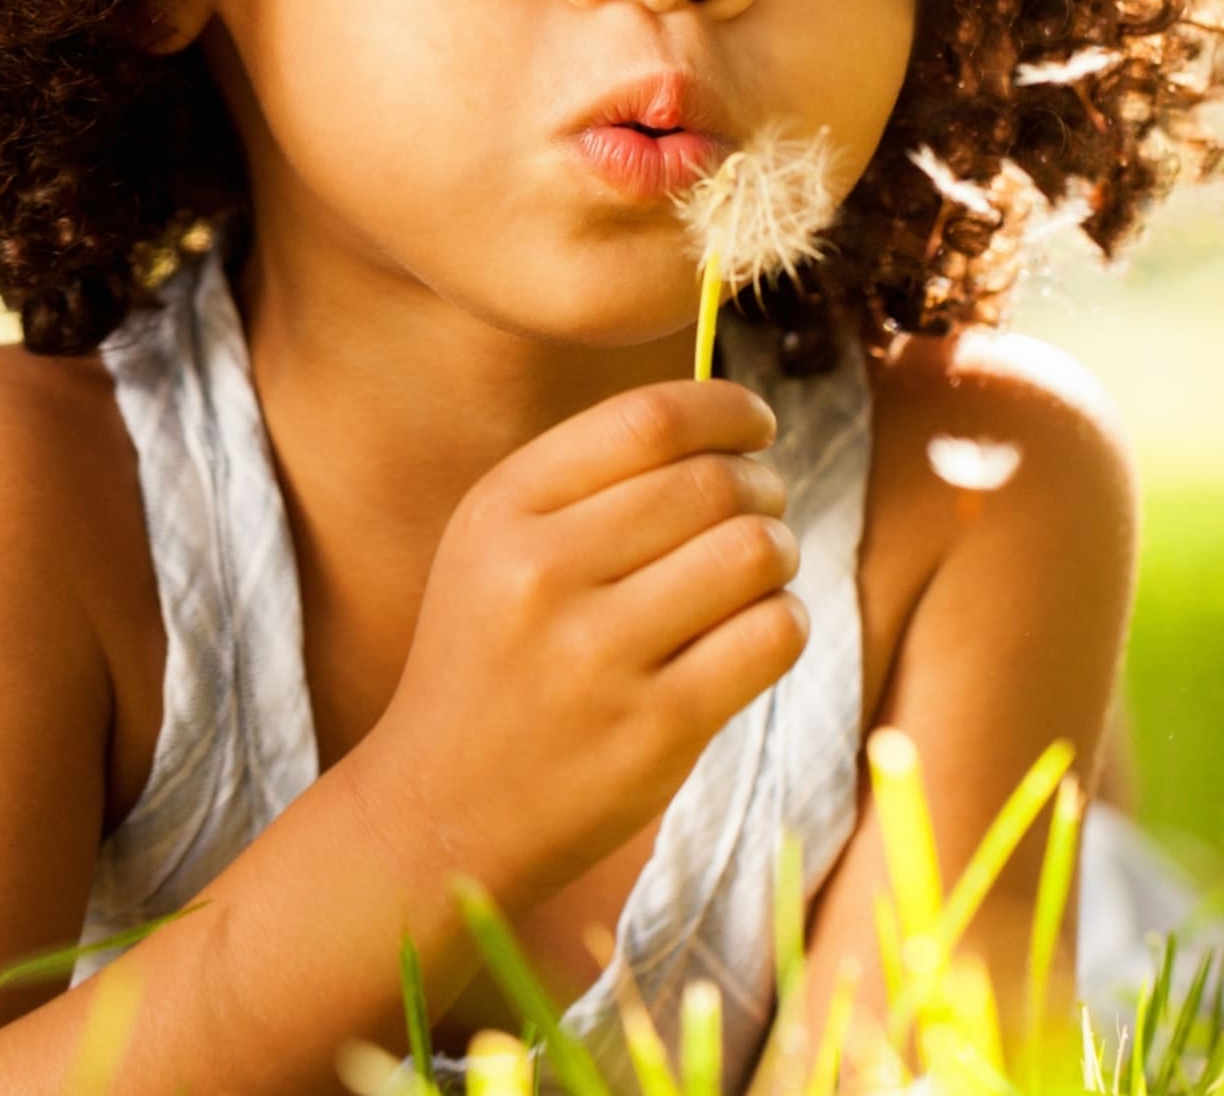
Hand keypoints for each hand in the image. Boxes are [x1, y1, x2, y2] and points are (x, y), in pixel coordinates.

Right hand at [360, 379, 803, 907]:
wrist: (437, 813)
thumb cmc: (490, 660)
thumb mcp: (495, 544)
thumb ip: (592, 476)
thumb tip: (729, 423)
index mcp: (504, 510)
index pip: (651, 419)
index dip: (728, 410)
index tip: (755, 427)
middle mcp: (543, 574)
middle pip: (713, 482)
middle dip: (763, 487)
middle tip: (762, 509)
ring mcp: (599, 656)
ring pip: (754, 552)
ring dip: (779, 551)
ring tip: (759, 570)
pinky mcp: (655, 730)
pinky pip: (772, 635)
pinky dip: (786, 620)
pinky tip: (758, 630)